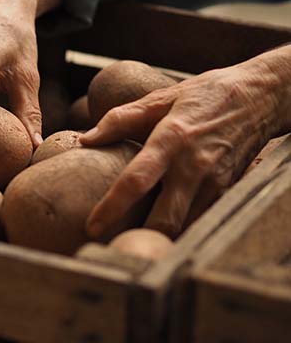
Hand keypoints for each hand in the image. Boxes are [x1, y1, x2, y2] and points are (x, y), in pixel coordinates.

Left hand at [80, 49, 290, 236]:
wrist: (259, 97)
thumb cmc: (201, 97)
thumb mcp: (159, 99)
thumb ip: (118, 120)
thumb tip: (84, 140)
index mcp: (171, 140)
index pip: (136, 181)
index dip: (112, 207)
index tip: (92, 226)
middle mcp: (193, 166)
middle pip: (165, 219)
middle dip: (139, 238)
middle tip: (112, 245)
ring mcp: (214, 182)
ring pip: (185, 227)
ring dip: (160, 238)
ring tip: (133, 242)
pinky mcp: (227, 191)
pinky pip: (200, 220)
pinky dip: (181, 229)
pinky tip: (161, 230)